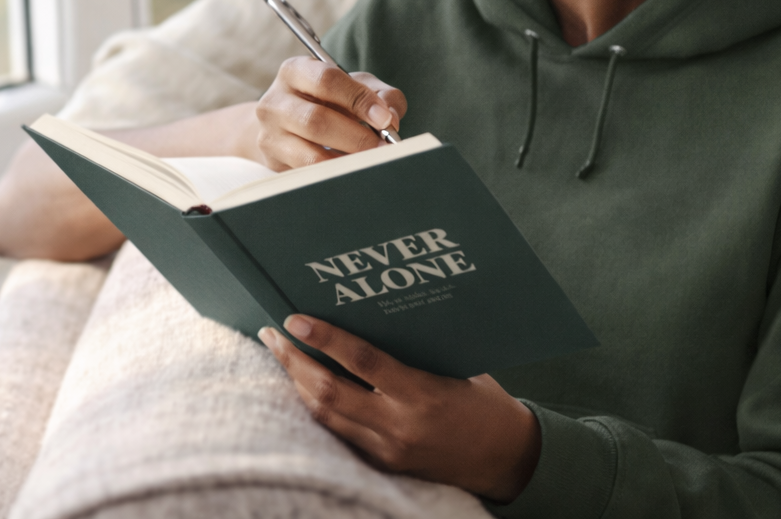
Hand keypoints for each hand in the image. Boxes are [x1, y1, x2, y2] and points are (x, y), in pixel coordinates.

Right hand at [254, 58, 406, 170]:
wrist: (285, 124)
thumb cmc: (326, 100)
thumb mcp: (353, 86)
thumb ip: (378, 93)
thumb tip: (390, 117)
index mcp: (295, 71)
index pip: (327, 80)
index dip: (359, 99)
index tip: (385, 119)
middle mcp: (275, 101)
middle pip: (317, 120)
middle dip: (357, 136)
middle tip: (383, 147)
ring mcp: (270, 134)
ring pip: (311, 154)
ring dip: (348, 160)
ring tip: (372, 160)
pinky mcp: (273, 162)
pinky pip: (309, 174)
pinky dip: (336, 174)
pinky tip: (353, 171)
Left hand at [259, 314, 540, 502]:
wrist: (507, 458)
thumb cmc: (484, 401)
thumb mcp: (454, 365)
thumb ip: (412, 349)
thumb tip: (366, 314)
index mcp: (422, 394)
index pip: (362, 362)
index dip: (325, 339)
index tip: (296, 318)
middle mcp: (400, 425)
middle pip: (329, 393)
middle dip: (294, 361)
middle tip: (273, 334)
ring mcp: (388, 450)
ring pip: (325, 417)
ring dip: (297, 384)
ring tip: (281, 354)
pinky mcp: (384, 466)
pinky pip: (338, 435)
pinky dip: (317, 409)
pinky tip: (304, 388)